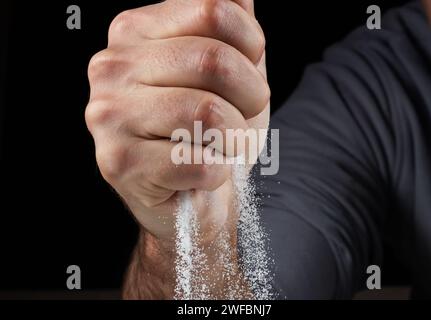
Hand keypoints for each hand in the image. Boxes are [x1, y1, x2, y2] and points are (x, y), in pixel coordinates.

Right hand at [85, 0, 269, 242]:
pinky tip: (203, 173)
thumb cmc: (211, 130)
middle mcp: (112, 67)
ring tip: (223, 146)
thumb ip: (228, 20)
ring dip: (235, 138)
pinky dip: (218, 172)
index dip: (252, 48)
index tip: (248, 76)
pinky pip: (197, 162)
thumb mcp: (228, 69)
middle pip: (213, 60)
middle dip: (251, 97)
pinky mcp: (118, 163)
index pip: (214, 10)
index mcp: (134, 31)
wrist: (194, 192)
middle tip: (243, 117)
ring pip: (207, 112)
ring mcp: (109, 116)